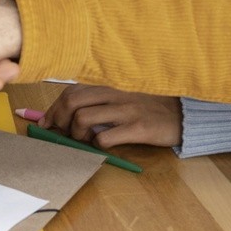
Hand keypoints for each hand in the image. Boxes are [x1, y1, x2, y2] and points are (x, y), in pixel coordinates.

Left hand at [40, 86, 181, 148]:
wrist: (185, 114)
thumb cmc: (149, 108)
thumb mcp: (123, 97)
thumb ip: (99, 101)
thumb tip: (65, 115)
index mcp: (109, 85)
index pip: (71, 91)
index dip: (53, 108)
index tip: (45, 122)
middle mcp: (115, 93)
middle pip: (72, 101)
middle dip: (59, 119)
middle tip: (60, 133)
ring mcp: (126, 110)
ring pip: (84, 118)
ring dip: (76, 134)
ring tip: (83, 141)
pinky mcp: (138, 127)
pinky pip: (106, 137)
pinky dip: (97, 144)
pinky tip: (103, 146)